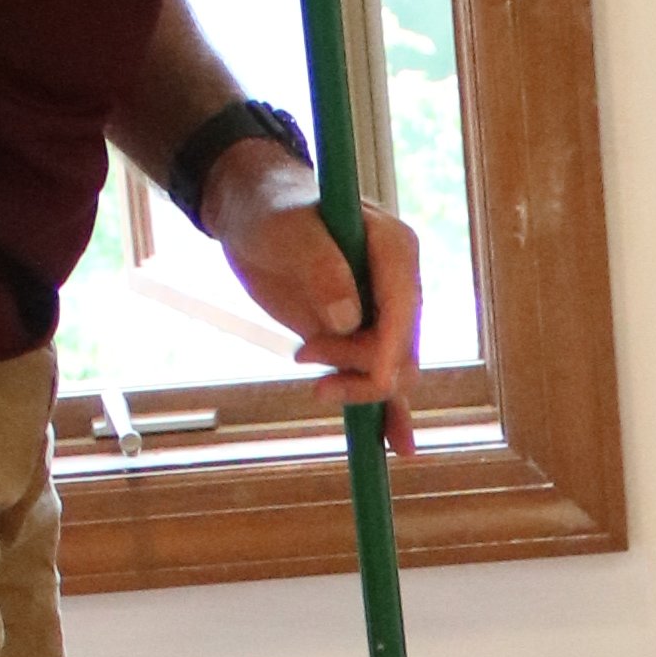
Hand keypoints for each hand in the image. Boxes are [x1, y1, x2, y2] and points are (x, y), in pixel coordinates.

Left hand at [217, 159, 421, 448]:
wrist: (252, 216)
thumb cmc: (272, 210)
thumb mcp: (290, 231)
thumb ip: (322, 268)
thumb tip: (350, 319)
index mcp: (395, 248)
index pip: (404, 307)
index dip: (391, 346)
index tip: (378, 378)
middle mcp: (399, 285)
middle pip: (401, 347)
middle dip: (359, 365)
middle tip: (305, 354)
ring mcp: (381, 315)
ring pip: (390, 371)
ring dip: (351, 381)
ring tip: (303, 357)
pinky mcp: (361, 338)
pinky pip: (381, 382)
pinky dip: (387, 413)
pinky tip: (395, 446)